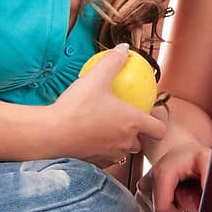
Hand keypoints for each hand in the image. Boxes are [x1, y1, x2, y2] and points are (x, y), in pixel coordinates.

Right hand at [48, 46, 166, 166]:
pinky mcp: (95, 162)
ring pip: (123, 152)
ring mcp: (110, 154)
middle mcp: (125, 141)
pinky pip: (105, 158)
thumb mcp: (97, 77)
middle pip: (141, 142)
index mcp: (133, 122)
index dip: (158, 125)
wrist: (52, 133)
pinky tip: (92, 139)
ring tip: (109, 131)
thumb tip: (123, 49)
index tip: (150, 116)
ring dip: (120, 143)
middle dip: (138, 135)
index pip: (159, 130)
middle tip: (128, 122)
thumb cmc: (77, 106)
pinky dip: (103, 151)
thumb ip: (113, 61)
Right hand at [136, 141, 210, 211]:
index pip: (162, 211)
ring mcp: (140, 197)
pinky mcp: (141, 207)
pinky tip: (178, 211)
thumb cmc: (192, 158)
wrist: (179, 154)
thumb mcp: (206, 160)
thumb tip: (211, 199)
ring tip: (185, 207)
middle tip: (193, 207)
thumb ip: (210, 176)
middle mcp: (145, 186)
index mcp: (159, 175)